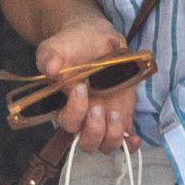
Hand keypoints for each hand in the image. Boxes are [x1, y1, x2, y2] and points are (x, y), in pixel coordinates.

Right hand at [34, 18, 142, 153]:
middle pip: (86, 143)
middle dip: (94, 131)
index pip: (67, 122)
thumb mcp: (57, 46)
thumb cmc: (73, 45)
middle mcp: (83, 119)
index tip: (80, 87)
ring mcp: (105, 120)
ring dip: (112, 135)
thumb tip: (50, 69)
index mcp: (64, 106)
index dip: (74, 111)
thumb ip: (50, 56)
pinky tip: (134, 136)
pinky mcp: (122, 117)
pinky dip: (131, 144)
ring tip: (115, 113)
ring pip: (106, 145)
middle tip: (99, 108)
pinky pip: (127, 141)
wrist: (95, 40)